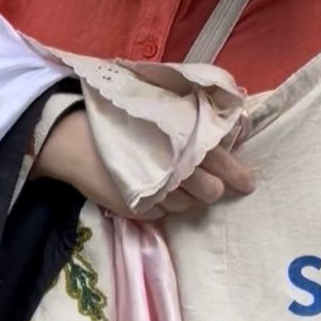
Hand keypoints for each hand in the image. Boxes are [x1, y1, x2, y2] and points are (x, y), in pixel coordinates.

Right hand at [33, 109, 255, 219]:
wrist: (71, 136)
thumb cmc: (116, 114)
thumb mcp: (159, 106)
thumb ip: (190, 119)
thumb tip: (225, 128)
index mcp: (183, 140)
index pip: (221, 161)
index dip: (238, 174)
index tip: (249, 183)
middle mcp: (175, 170)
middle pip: (210, 192)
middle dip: (210, 188)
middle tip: (202, 180)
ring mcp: (157, 195)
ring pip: (188, 207)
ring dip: (186, 198)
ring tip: (170, 182)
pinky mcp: (140, 211)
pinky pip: (164, 214)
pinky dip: (164, 205)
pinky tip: (150, 190)